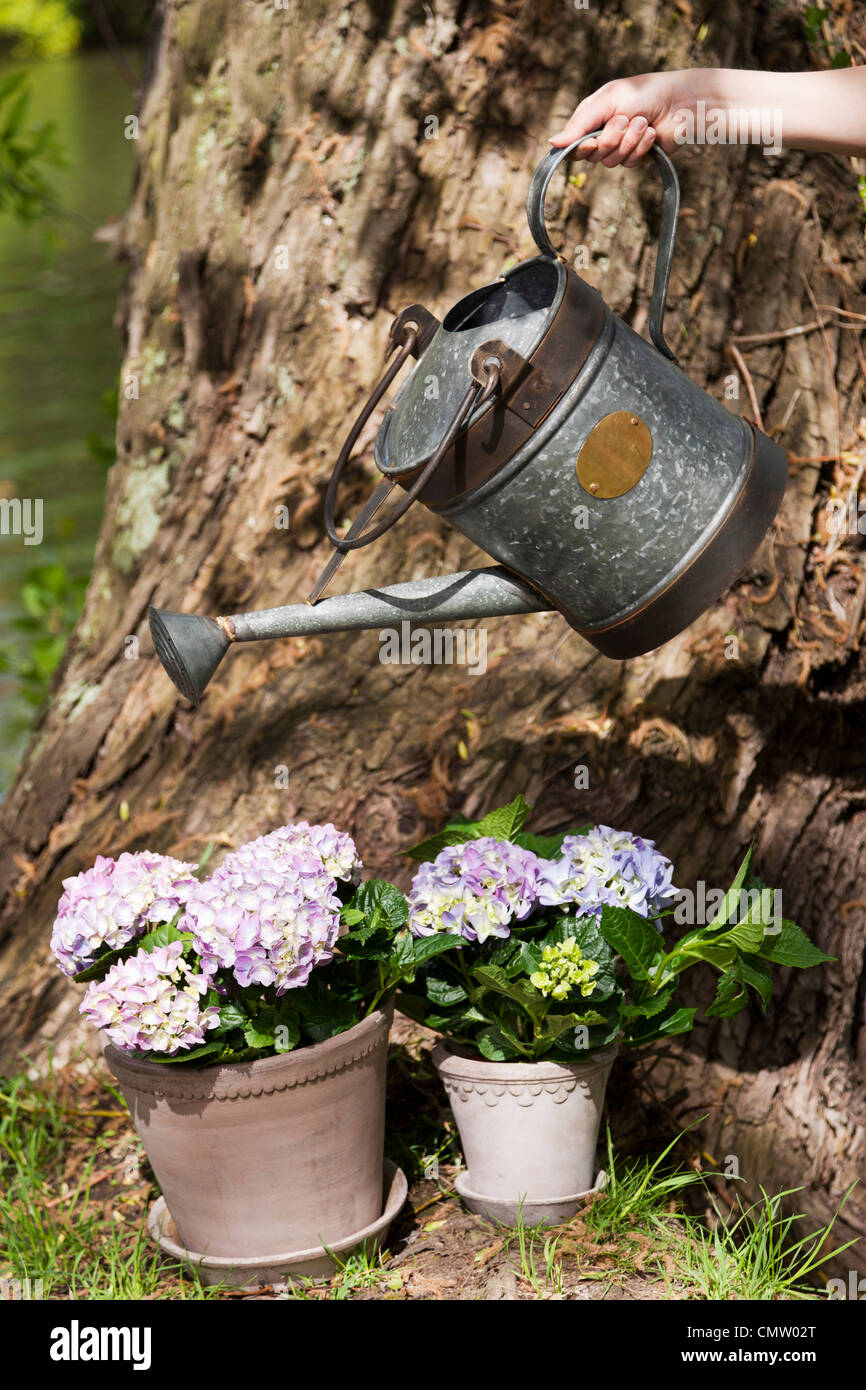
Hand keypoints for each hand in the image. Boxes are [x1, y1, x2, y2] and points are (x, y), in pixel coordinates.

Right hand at [549, 71, 698, 165]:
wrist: (680, 102)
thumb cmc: (645, 92)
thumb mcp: (608, 101)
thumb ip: (580, 123)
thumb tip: (552, 143)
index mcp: (592, 119)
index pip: (573, 145)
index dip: (580, 149)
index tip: (590, 143)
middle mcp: (603, 135)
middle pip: (592, 156)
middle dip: (610, 139)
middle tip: (625, 120)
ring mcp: (620, 148)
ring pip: (612, 161)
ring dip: (629, 141)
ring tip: (643, 122)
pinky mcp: (637, 157)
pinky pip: (630, 163)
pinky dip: (641, 147)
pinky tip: (651, 132)